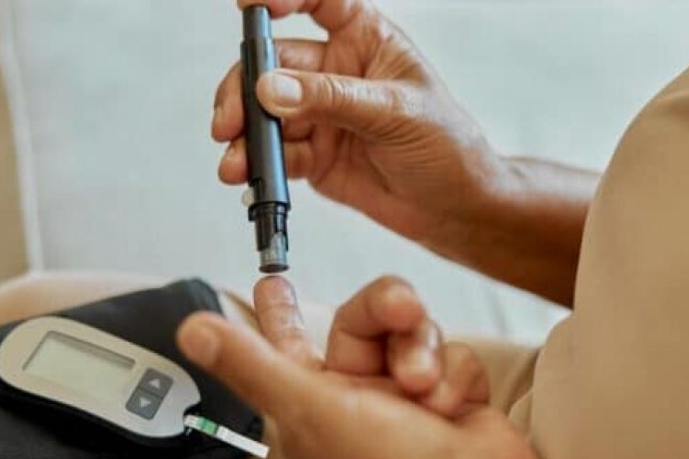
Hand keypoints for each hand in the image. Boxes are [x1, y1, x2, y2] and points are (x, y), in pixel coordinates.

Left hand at [177, 278, 551, 458]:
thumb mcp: (313, 413)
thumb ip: (255, 366)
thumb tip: (190, 330)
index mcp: (316, 399)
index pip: (291, 340)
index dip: (281, 311)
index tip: (274, 279)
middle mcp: (360, 394)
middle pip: (368, 316)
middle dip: (389, 308)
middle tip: (404, 311)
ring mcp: (408, 394)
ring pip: (416, 330)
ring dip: (425, 352)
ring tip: (427, 390)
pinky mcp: (453, 394)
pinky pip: (455, 354)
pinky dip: (457, 376)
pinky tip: (453, 406)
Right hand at [214, 0, 506, 242]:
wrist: (456, 208)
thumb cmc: (447, 147)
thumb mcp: (396, 114)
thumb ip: (332, 99)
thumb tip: (271, 88)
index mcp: (366, 40)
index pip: (319, 1)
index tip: (248, 6)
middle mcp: (337, 71)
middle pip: (274, 64)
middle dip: (245, 90)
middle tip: (231, 118)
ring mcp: (322, 114)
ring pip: (266, 112)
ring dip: (245, 133)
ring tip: (236, 158)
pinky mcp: (313, 155)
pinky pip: (276, 153)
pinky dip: (258, 164)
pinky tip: (248, 175)